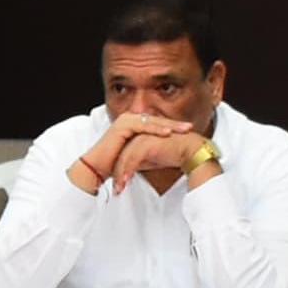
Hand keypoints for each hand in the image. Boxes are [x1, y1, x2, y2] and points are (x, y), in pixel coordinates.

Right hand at [78, 113, 192, 190]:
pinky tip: (168, 133)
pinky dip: (156, 129)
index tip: (187, 132)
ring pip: (152, 121)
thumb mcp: (137, 155)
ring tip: (183, 129)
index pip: (157, 124)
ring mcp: (126, 120)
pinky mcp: (123, 125)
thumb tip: (165, 153)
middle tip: (190, 127)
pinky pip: (143, 126)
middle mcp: (130, 119)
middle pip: (157, 120)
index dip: (172, 128)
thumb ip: (148, 149)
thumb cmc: (115, 165)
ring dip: (169, 125)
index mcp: (133, 124)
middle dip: (174, 124)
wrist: (96, 169)